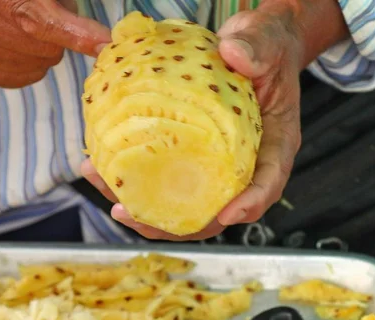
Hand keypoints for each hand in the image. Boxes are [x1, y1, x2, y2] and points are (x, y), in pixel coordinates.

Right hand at [0, 0, 110, 87]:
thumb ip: (56, 0)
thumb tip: (92, 35)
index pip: (36, 18)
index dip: (74, 32)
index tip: (104, 43)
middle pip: (43, 48)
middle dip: (57, 35)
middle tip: (40, 14)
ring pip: (36, 67)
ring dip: (41, 50)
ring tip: (16, 26)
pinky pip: (21, 78)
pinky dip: (25, 63)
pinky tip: (5, 42)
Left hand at [81, 3, 302, 240]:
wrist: (251, 49)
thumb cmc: (266, 51)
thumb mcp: (267, 42)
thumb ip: (256, 48)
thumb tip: (232, 52)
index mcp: (272, 146)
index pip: (267, 182)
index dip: (250, 203)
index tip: (226, 216)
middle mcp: (242, 165)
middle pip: (215, 210)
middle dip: (176, 223)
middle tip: (134, 216)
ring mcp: (212, 165)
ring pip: (182, 204)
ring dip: (143, 209)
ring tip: (108, 197)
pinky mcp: (188, 157)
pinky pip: (164, 179)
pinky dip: (134, 182)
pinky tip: (101, 169)